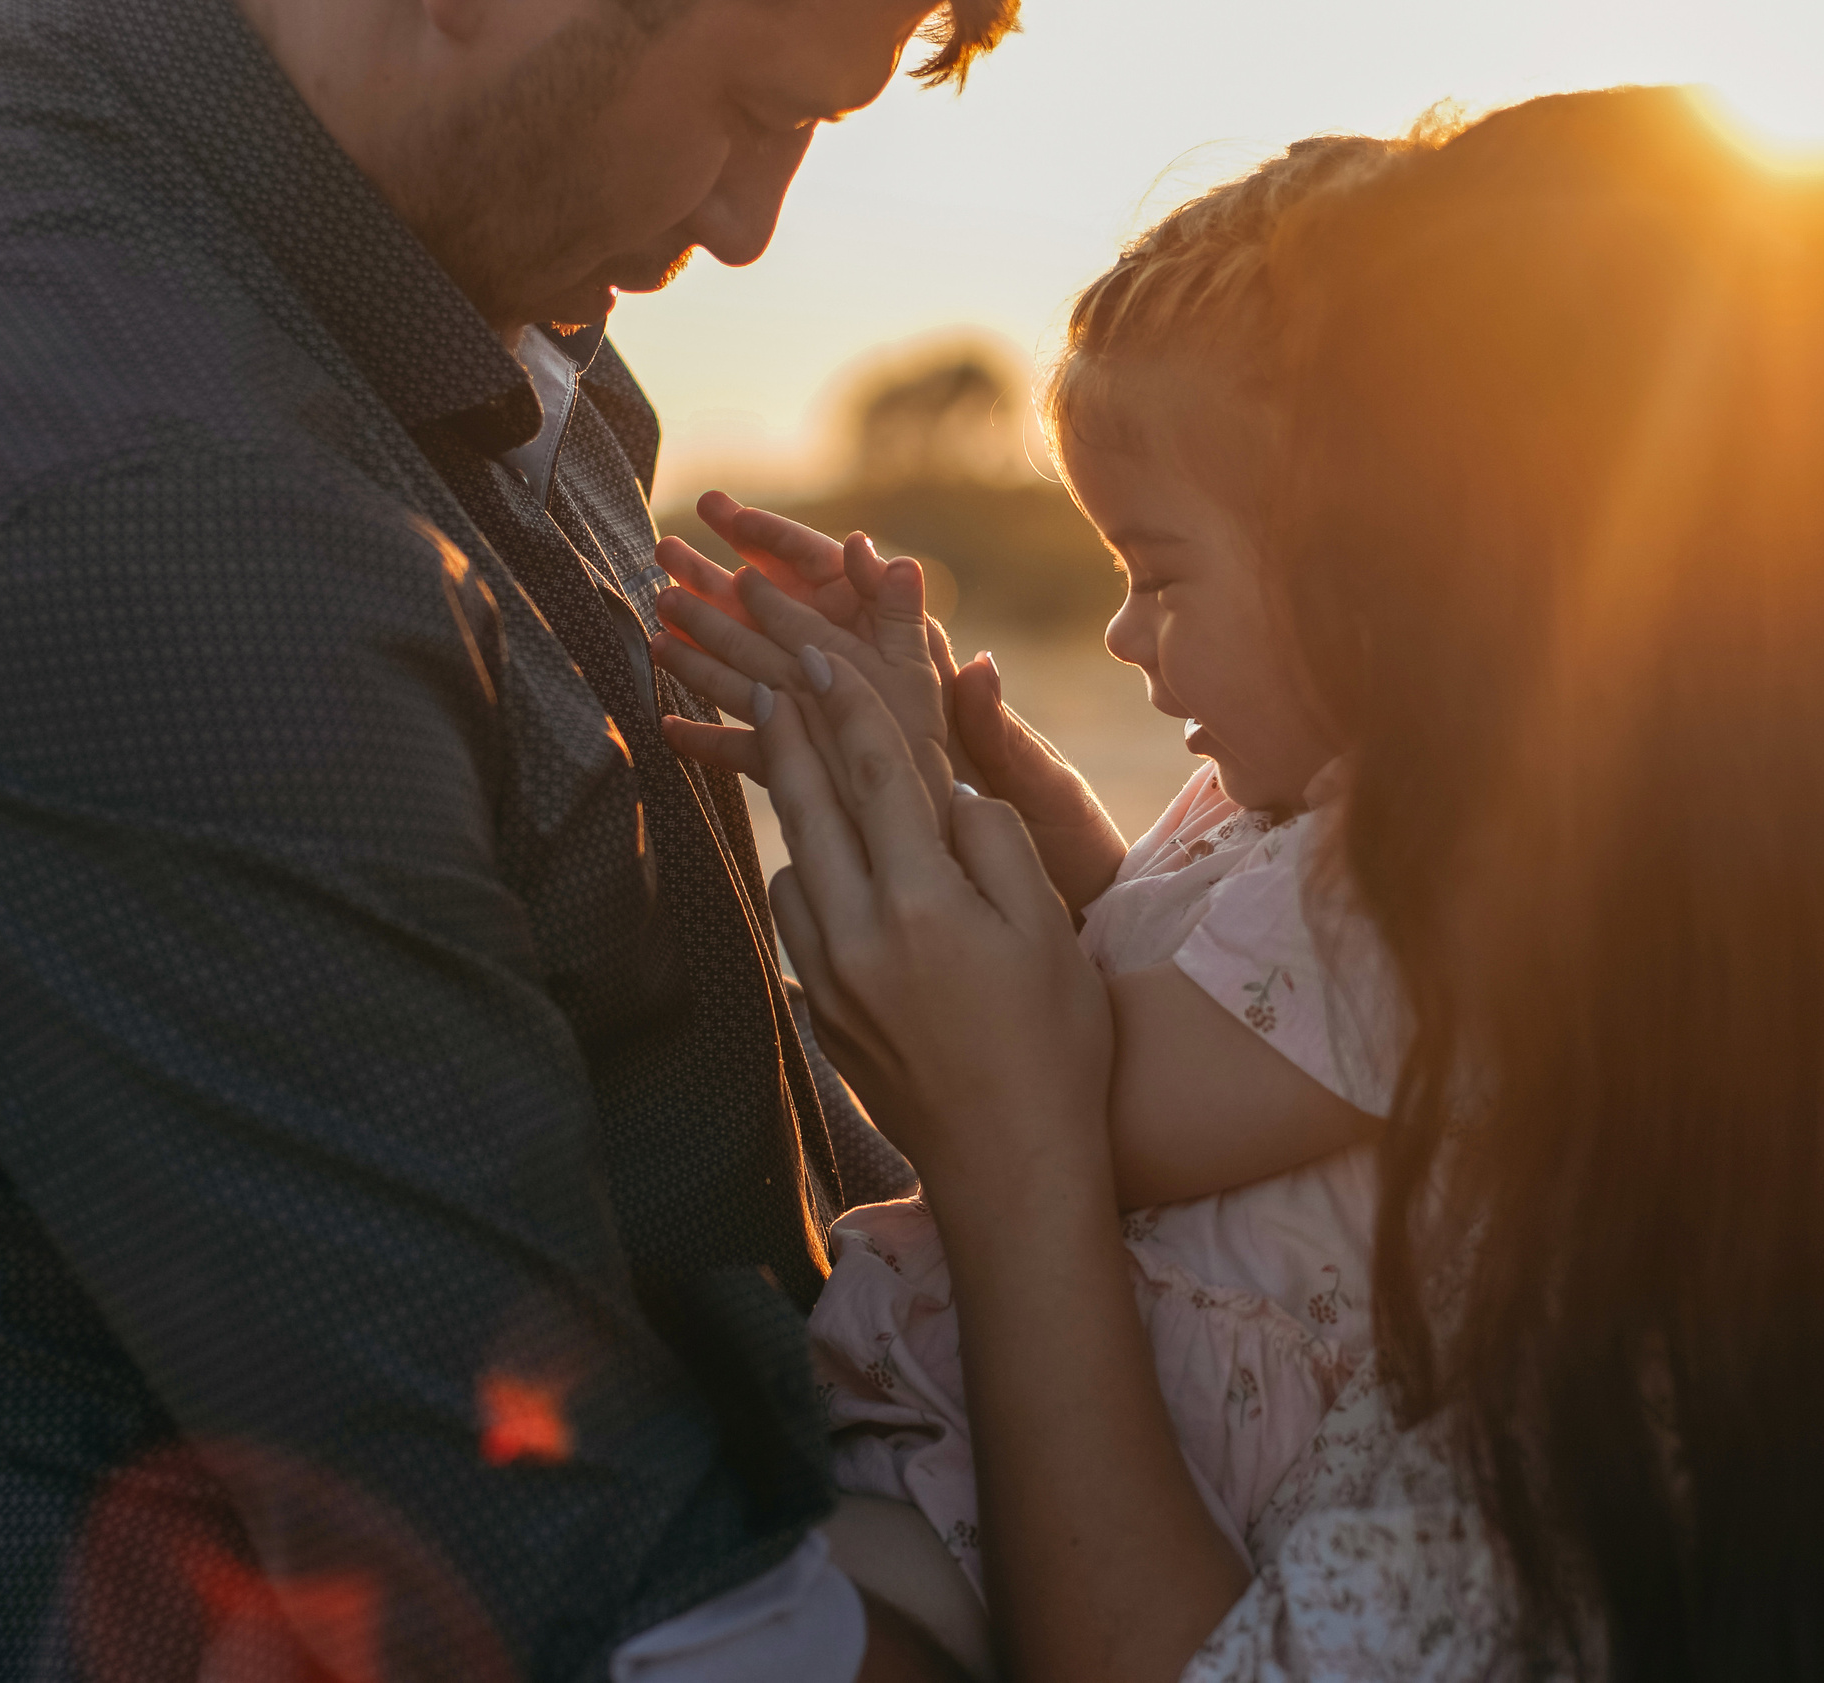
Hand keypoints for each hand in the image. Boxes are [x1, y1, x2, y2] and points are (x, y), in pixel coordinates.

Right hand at [660, 492, 1127, 912]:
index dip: (790, 550)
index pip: (849, 596)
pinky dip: (723, 740)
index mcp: (931, 688)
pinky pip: (772, 761)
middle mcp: (892, 706)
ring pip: (772, 686)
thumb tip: (977, 660)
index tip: (733, 519)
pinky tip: (670, 728)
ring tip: (653, 623)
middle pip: (795, 628)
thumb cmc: (1066, 844)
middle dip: (729, 590)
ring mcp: (866, 748)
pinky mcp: (848, 799)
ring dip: (713, 655)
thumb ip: (995, 729)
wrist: (1067, 915)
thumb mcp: (1036, 784)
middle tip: (665, 554)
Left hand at [748, 647, 1111, 1195]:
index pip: (876, 780)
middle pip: (809, 809)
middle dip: (790, 734)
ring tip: (790, 752)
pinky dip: (802, 871)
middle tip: (770, 675)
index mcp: (924, 906)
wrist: (1011, 1166)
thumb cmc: (1054, 1047)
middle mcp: (859, 937)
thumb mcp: (1048, 933)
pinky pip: (797, 918)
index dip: (848, 709)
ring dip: (790, 803)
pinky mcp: (821, 1013)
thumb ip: (997, 847)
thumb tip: (952, 792)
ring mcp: (830, 980)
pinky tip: (819, 857)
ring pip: (791, 862)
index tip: (817, 658)